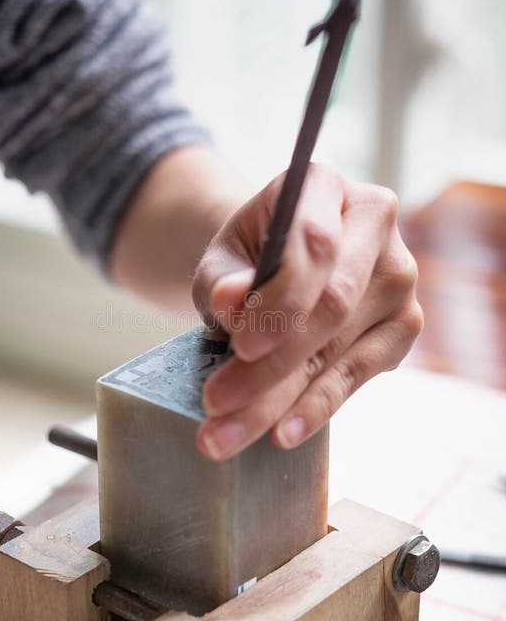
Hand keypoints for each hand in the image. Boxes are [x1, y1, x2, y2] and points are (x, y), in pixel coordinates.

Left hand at [192, 163, 422, 459]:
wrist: (277, 269)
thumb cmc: (247, 260)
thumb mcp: (221, 261)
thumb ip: (222, 279)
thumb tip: (230, 301)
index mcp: (323, 186)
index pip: (314, 243)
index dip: (280, 300)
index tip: (239, 347)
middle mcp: (374, 223)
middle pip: (332, 302)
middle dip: (273, 362)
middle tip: (217, 402)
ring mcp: (398, 276)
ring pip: (341, 347)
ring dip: (280, 398)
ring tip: (225, 434)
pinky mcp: (405, 325)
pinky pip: (360, 373)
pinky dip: (317, 407)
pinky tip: (282, 434)